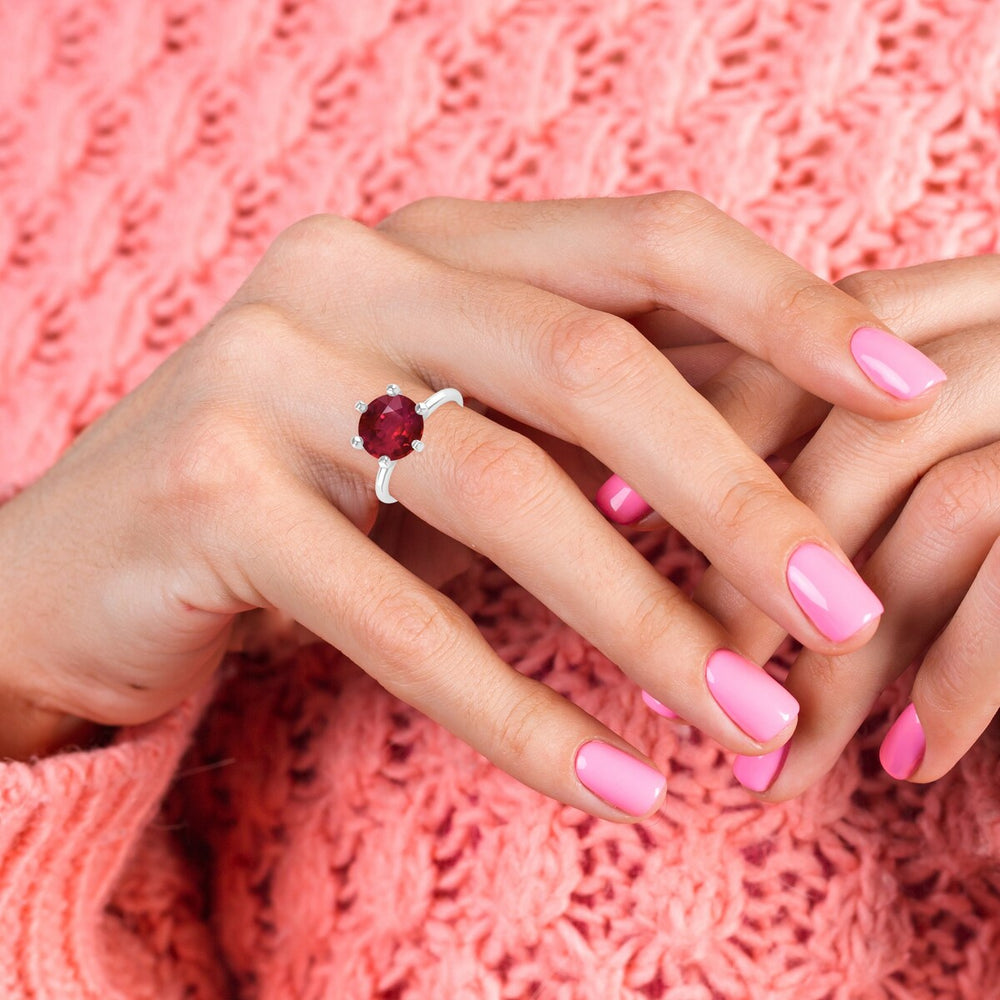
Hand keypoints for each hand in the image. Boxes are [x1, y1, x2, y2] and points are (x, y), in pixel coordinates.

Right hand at [0, 194, 933, 821]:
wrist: (84, 558)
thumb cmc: (298, 488)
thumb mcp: (440, 426)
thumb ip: (566, 418)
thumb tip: (757, 464)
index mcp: (428, 242)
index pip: (643, 241)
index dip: (786, 308)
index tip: (905, 395)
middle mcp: (345, 273)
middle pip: (589, 365)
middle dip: (737, 496)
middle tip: (844, 612)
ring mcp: (262, 368)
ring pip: (502, 493)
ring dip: (645, 622)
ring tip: (750, 720)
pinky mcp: (204, 487)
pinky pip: (397, 616)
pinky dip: (515, 708)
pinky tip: (610, 782)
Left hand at [687, 255, 999, 794]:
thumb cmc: (994, 526)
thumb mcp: (920, 452)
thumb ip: (831, 444)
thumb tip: (653, 504)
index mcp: (979, 305)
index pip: (812, 333)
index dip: (712, 422)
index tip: (616, 513)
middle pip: (866, 438)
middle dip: (754, 574)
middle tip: (676, 683)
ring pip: (944, 514)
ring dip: (842, 665)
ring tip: (775, 762)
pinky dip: (959, 682)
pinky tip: (907, 764)